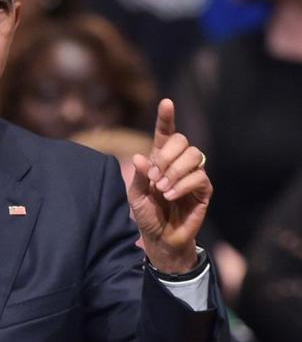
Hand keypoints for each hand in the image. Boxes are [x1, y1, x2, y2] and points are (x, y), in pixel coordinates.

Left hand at [128, 98, 211, 273]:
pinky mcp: (204, 190)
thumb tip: (140, 158)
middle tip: (154, 177)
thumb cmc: (148, 215)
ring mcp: (193, 175)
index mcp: (161, 160)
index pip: (166, 134)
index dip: (166, 118)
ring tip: (161, 190)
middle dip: (166, 156)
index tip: (167, 103)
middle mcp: (178, 164)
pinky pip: (199, 176)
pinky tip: (171, 196)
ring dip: (174, 171)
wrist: (160, 238)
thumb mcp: (136, 196)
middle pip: (182, 140)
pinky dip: (182, 185)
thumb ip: (138, 177)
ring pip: (194, 155)